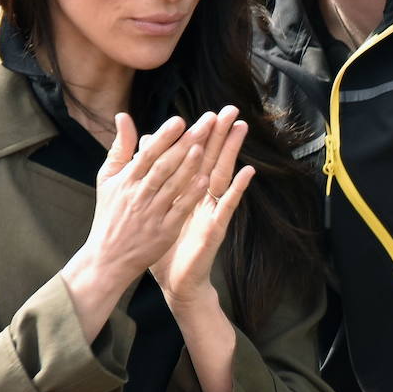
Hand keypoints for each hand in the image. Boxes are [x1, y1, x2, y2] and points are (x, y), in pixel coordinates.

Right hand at [61, 113, 211, 338]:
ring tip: (205, 147)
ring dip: (189, 166)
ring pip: (173, 186)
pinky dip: (191, 195)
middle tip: (206, 124)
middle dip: (186, 143)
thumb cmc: (110, 213)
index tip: (179, 120)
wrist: (107, 258)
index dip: (164, 137)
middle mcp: (139, 195)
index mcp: (126, 181)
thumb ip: (120, 147)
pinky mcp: (164, 231)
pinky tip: (205, 180)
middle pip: (165, 166)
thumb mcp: (108, 179)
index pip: (148, 154)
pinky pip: (179, 210)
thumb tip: (123, 115)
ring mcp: (152, 214)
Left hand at [150, 105, 254, 308]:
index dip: (202, 136)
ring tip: (240, 128)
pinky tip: (247, 171)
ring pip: (222, 175)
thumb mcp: (156, 209)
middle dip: (221, 135)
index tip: (209, 112)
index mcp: (186, 192)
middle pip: (212, 160)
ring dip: (232, 152)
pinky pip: (227, 205)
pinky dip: (238, 188)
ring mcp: (211, 211)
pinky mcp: (216, 227)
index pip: (195, 158)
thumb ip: (153, 178)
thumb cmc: (166, 246)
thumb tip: (145, 148)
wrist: (175, 282)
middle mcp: (202, 198)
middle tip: (231, 109)